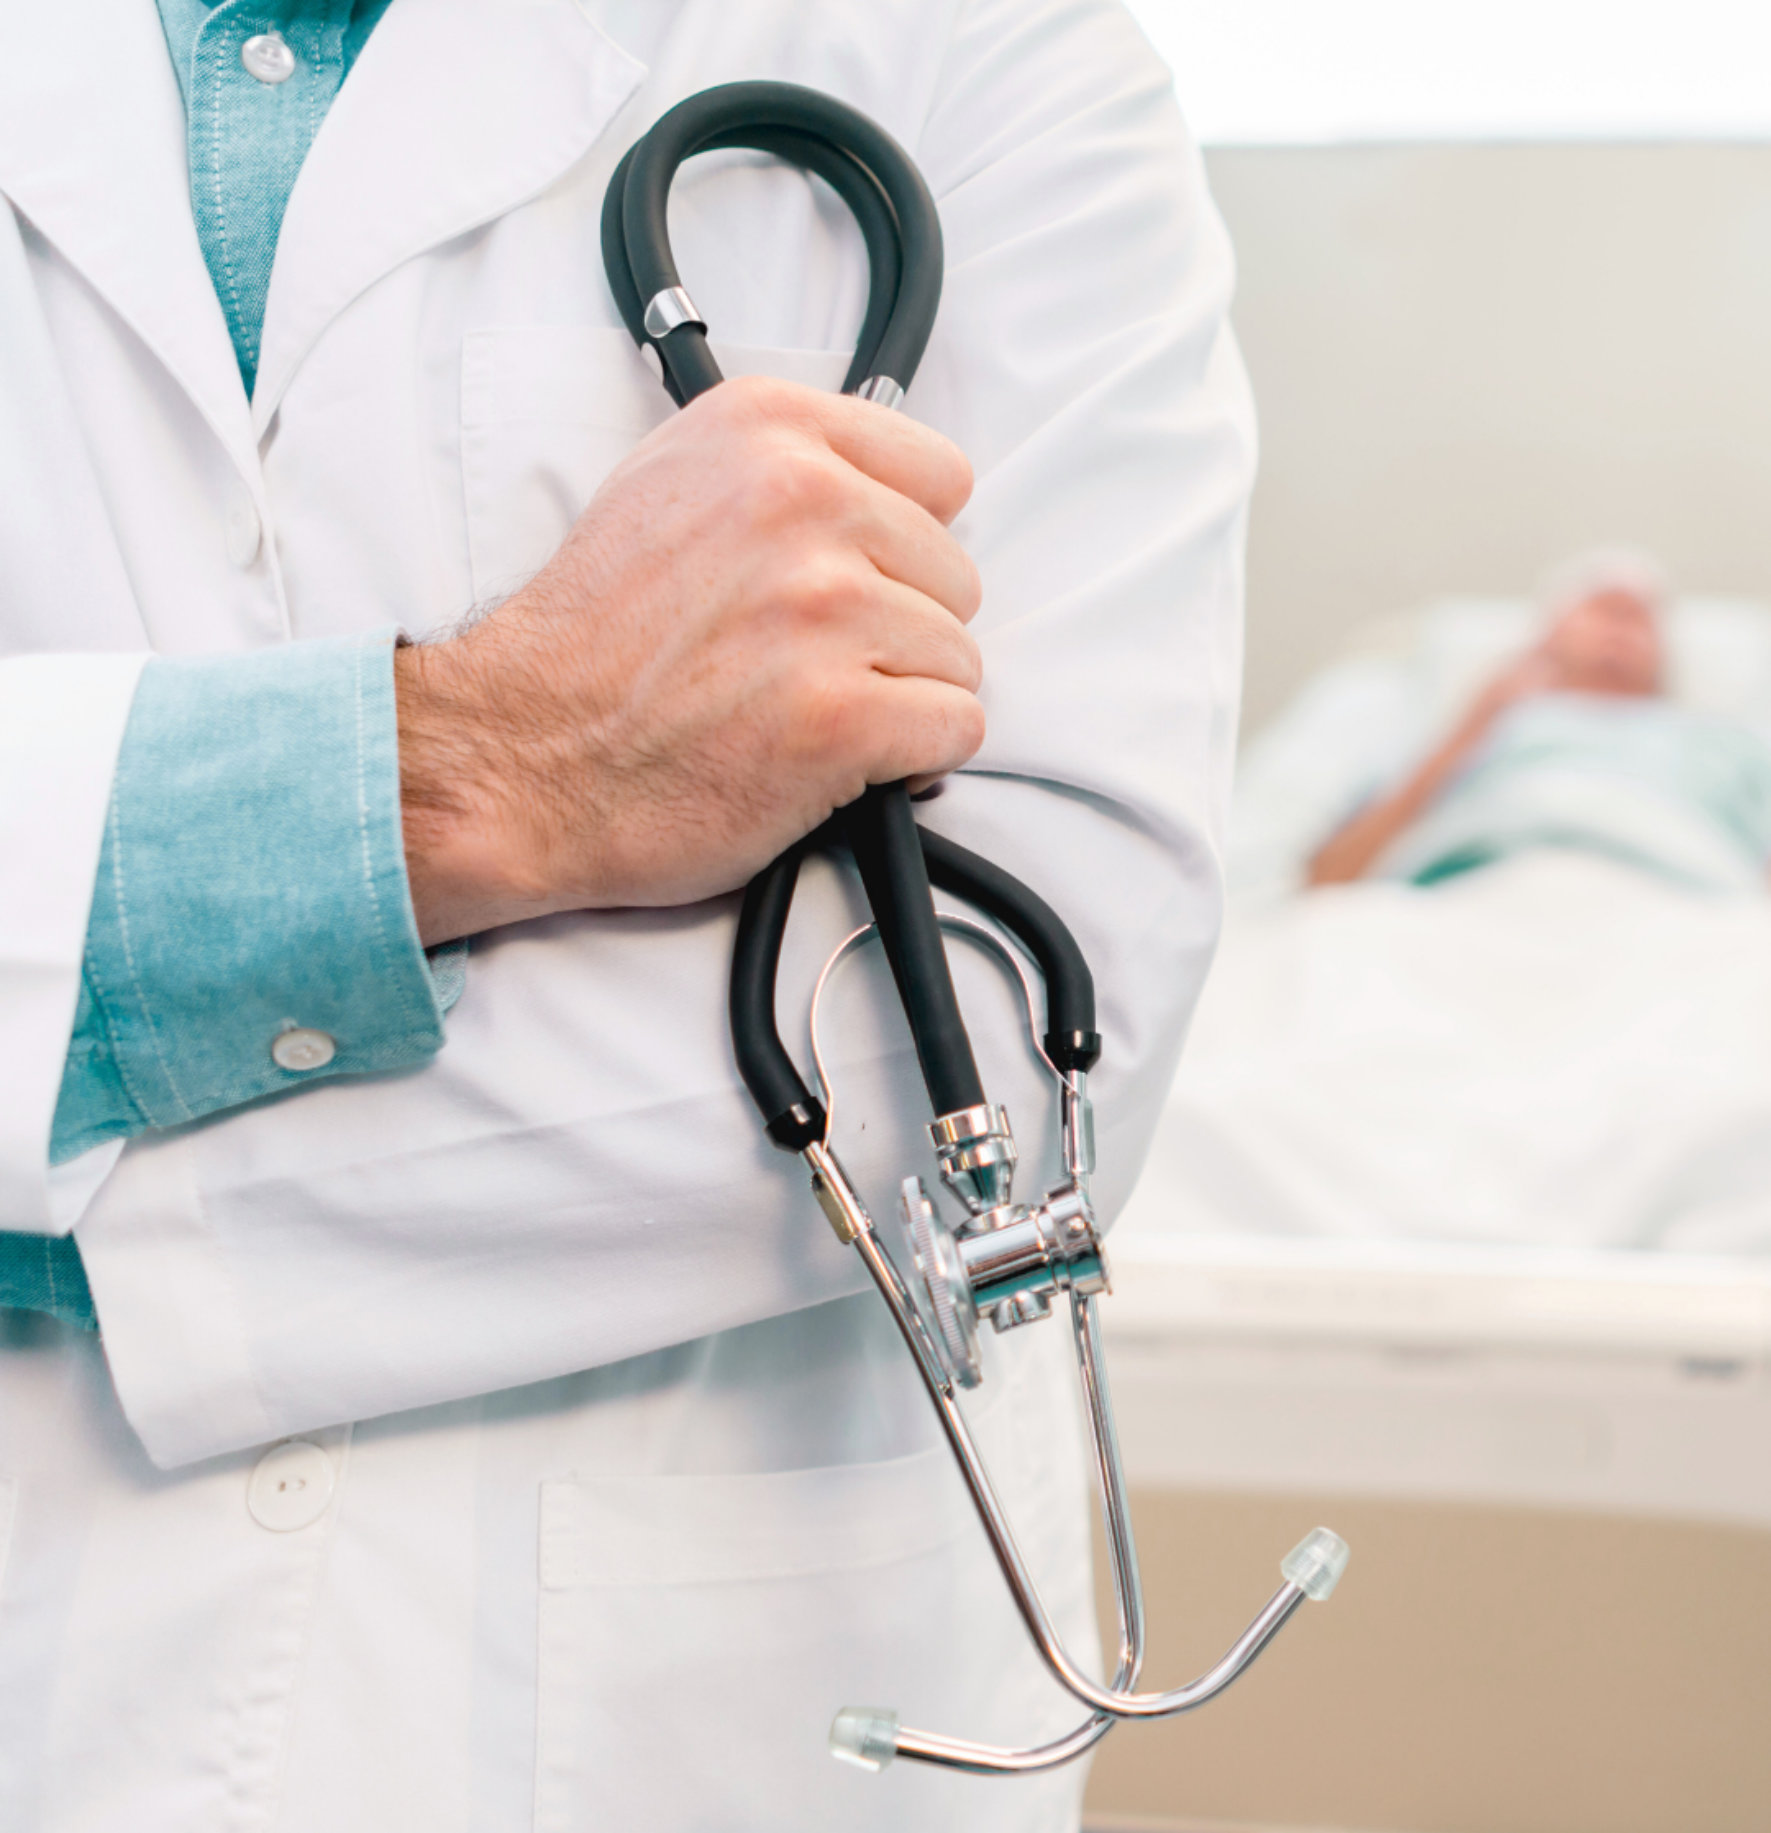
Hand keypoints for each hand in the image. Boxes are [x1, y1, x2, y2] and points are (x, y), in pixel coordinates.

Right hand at [396, 376, 983, 943]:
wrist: (521, 757)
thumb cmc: (592, 648)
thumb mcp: (668, 489)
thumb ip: (779, 471)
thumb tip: (883, 496)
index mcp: (766, 431)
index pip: (940, 477)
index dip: (903, 548)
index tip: (852, 583)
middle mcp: (801, 502)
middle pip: (954, 574)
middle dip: (899, 630)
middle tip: (807, 664)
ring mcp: (824, 609)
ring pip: (958, 658)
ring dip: (900, 699)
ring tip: (805, 711)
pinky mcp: (840, 715)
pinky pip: (955, 728)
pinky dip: (911, 759)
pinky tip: (837, 757)